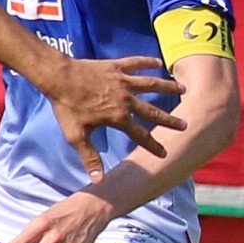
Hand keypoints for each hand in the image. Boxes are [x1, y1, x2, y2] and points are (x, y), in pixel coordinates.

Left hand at [48, 55, 185, 180]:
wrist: (59, 78)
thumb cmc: (66, 107)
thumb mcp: (76, 136)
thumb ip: (90, 158)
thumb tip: (98, 181)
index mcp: (118, 117)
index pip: (141, 135)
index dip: (153, 146)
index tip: (164, 153)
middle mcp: (126, 99)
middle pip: (152, 111)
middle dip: (169, 119)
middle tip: (184, 125)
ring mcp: (122, 81)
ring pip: (151, 84)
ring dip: (168, 87)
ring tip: (183, 89)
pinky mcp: (115, 67)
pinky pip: (135, 63)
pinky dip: (147, 62)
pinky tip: (158, 62)